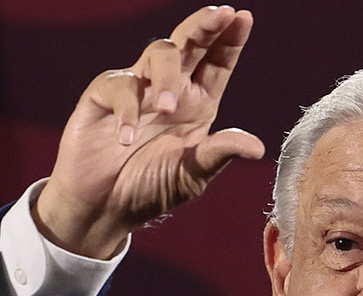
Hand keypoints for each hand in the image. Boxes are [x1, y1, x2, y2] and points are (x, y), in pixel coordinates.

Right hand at [37, 5, 264, 257]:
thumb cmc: (150, 190)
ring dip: (166, 77)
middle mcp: (171, 88)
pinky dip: (126, 111)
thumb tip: (258, 147)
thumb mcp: (192, 176)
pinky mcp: (103, 96)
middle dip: (205, 25)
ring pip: (158, 54)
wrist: (104, 208)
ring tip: (167, 109)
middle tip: (220, 14)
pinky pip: (120, 87)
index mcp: (199, 103)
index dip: (230, 38)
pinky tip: (127, 138)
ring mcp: (138, 88)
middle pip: (190, 43)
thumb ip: (220, 155)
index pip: (218, 61)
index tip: (242, 16)